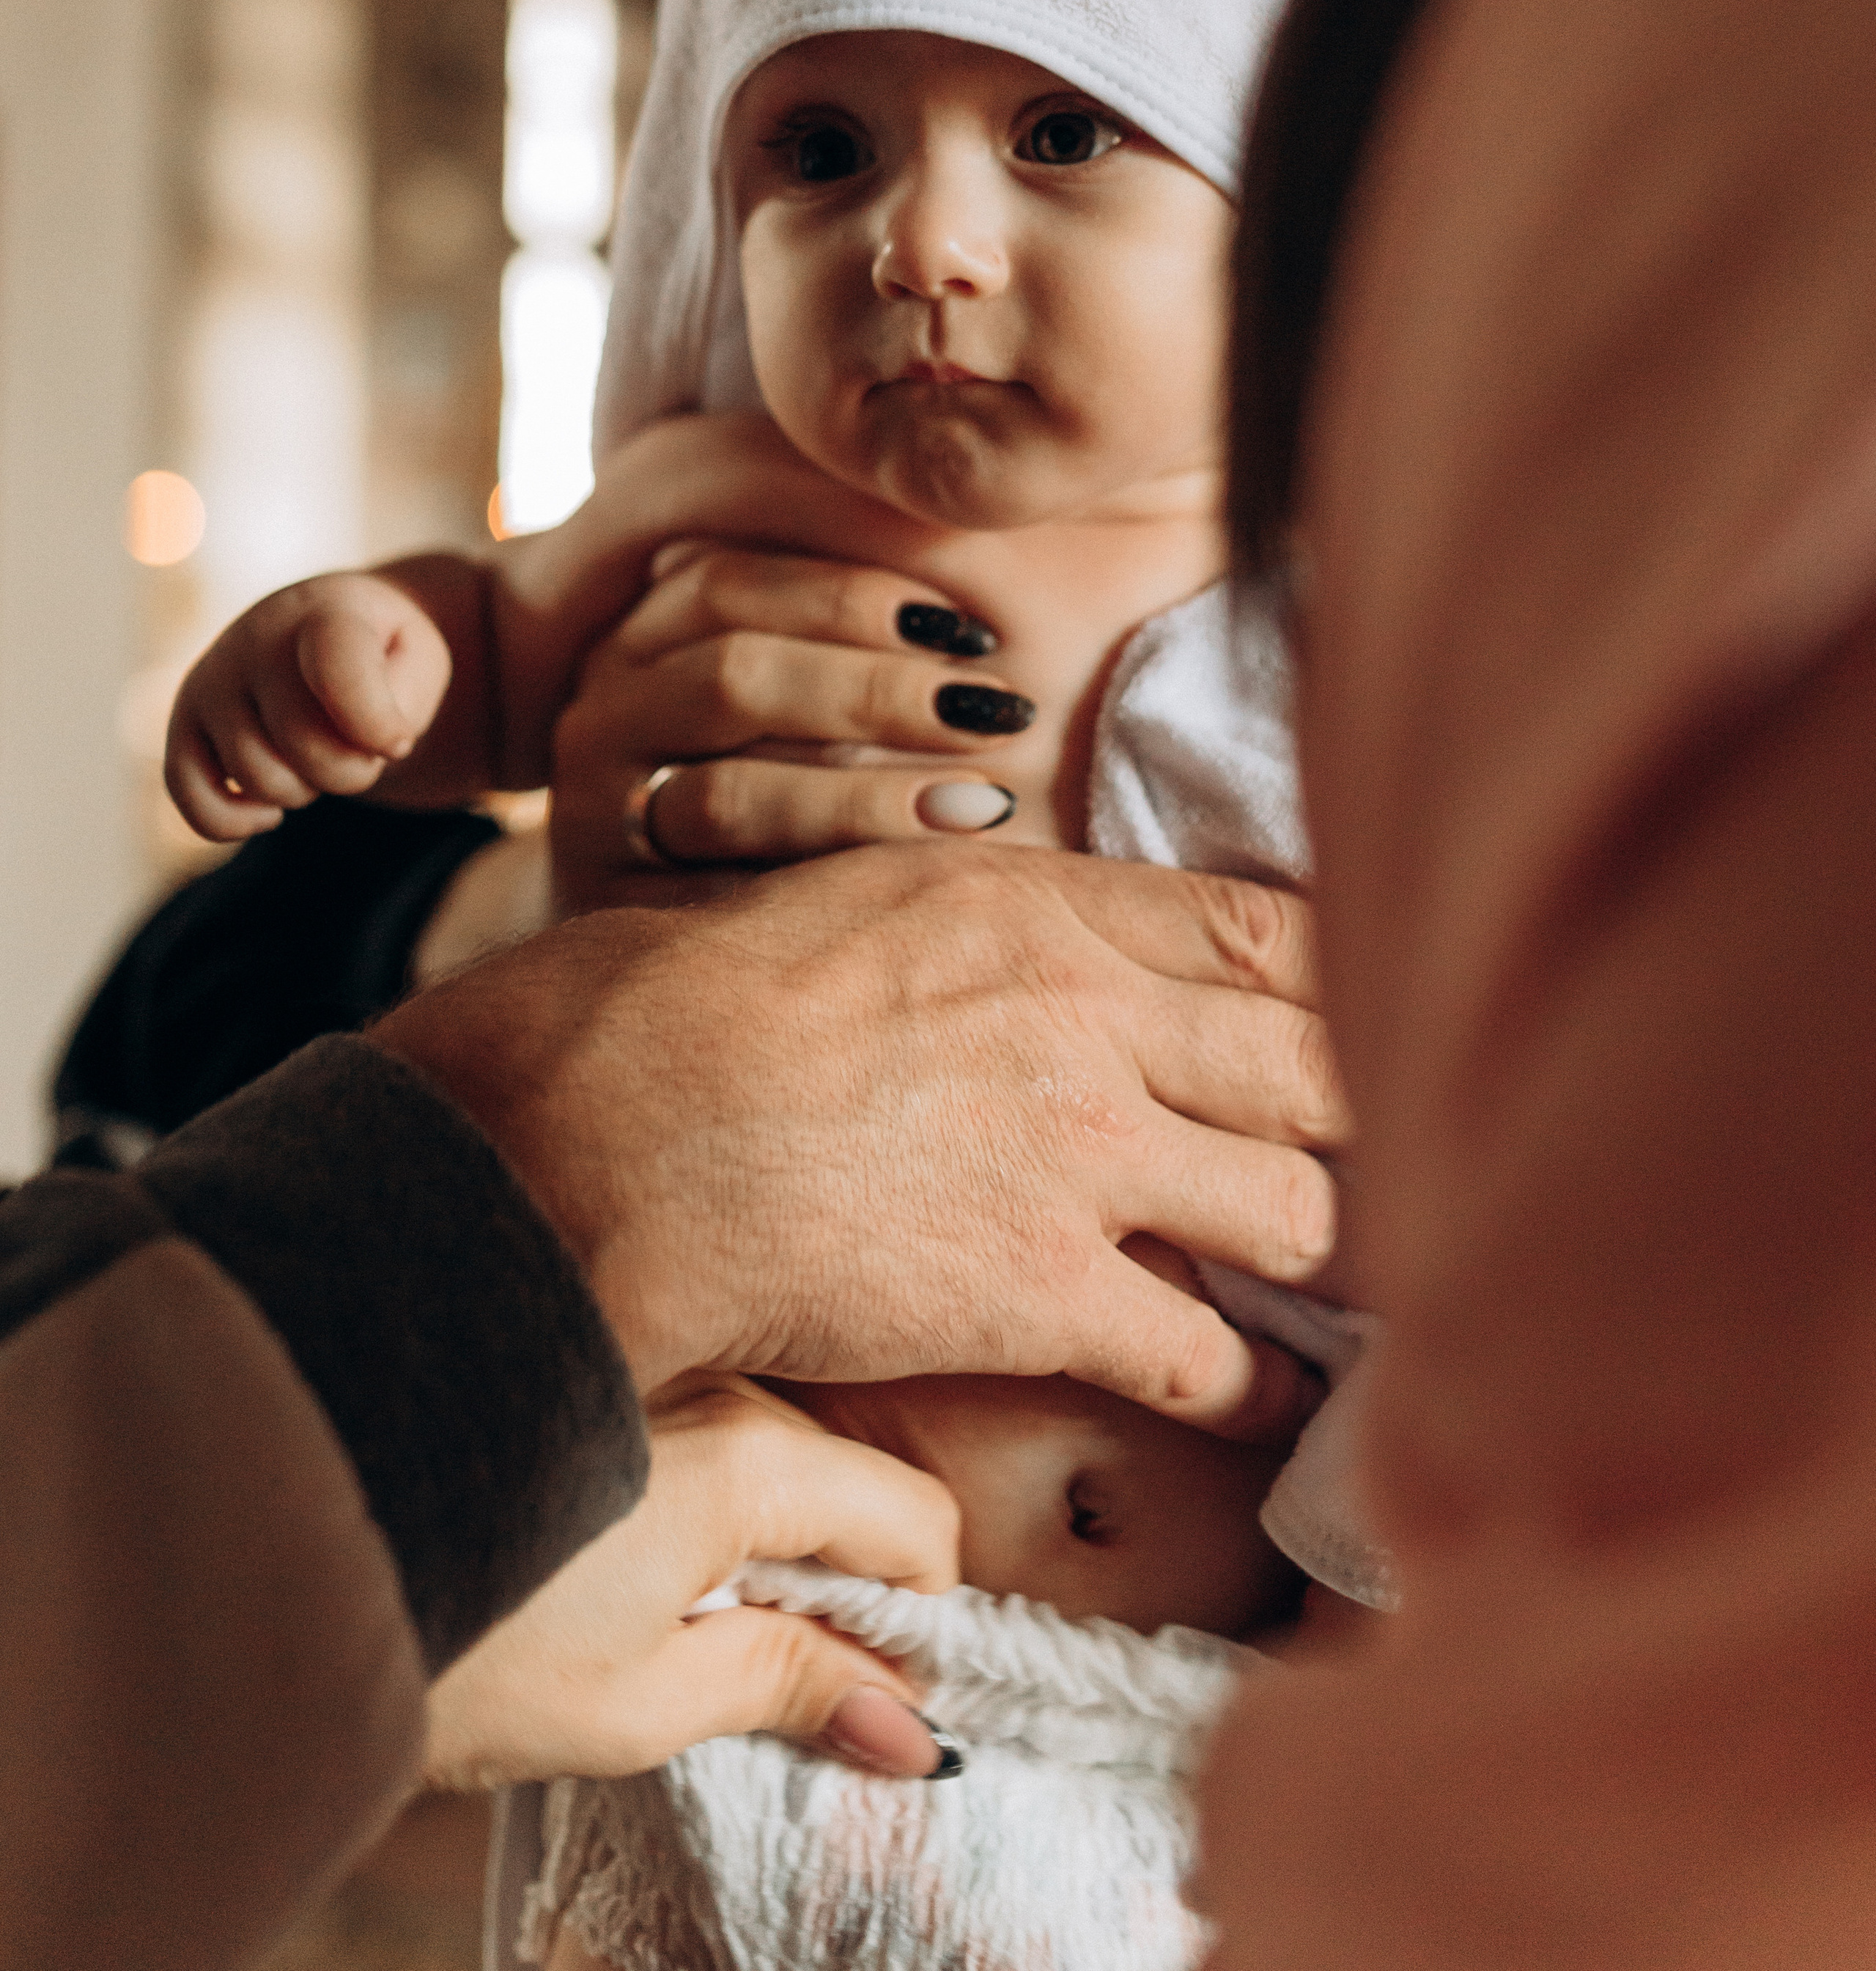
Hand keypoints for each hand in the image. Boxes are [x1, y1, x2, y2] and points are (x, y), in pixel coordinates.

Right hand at [166, 570, 455, 838]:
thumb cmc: (381, 656)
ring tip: (314, 754)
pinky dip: (233, 825)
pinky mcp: (181, 725)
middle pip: (305, 746)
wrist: (321, 634)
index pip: (337, 667)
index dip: (375, 724)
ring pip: (259, 779)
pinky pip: (193, 802)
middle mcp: (253, 638)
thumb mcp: (419, 661)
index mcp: (323, 611)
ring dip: (304, 791)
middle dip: (350, 770)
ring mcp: (210, 681)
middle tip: (358, 748)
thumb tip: (366, 748)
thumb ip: (404, 700)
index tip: (397, 743)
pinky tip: (268, 811)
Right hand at [376, 842, 1347, 1436]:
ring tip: (1342, 1271)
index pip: (1261, 933)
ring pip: (1297, 1207)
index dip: (1339, 982)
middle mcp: (1090, 1017)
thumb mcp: (860, 893)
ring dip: (1327, 1246)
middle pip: (1315, 1062)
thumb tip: (1047, 935)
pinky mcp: (1046, 1293)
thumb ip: (989, 912)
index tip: (1371, 1013)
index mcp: (1041, 904)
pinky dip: (1262, 1388)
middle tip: (1400, 1146)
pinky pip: (1213, 1357)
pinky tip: (1278, 1399)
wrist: (613, 1129)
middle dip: (1367, 1111)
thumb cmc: (688, 1002)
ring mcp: (1082, 1156)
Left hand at [424, 1375, 959, 1788]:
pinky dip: (716, 1508)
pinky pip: (713, 1436)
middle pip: (851, 1486)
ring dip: (776, 1546)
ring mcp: (662, 1371)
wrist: (299, 1555)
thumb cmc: (465, 1643)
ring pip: (784, 1458)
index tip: (870, 1698)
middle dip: (847, 1586)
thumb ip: (787, 1687)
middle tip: (780, 1679)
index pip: (917, 1523)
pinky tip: (638, 1572)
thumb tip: (907, 1731)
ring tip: (692, 1631)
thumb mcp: (641, 1702)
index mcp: (753, 1457)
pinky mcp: (606, 1374)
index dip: (916, 1625)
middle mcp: (720, 1387)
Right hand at [551, 543, 1027, 907]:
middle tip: (1001, 713)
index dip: (853, 595)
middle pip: (736, 676)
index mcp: (639, 638)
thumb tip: (965, 587)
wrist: (638, 946)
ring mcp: (594, 818)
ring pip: (732, 796)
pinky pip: (730, 908)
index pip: (728, 583)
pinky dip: (835, 890)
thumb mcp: (779, 698)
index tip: (970, 629)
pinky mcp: (616, 919)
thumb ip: (834, 634)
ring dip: (871, 797)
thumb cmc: (759, 788)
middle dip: (879, 692)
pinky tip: (923, 888)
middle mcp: (602, 715)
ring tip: (987, 802)